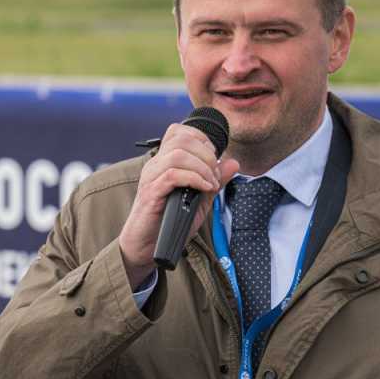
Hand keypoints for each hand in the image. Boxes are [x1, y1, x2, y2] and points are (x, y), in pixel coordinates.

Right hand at [118, 123, 239, 287]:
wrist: (147, 247)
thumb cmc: (169, 223)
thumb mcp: (199, 200)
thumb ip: (214, 181)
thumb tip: (232, 162)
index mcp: (164, 161)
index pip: (179, 131)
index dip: (201, 138)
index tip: (214, 159)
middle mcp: (155, 164)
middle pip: (182, 139)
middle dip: (207, 154)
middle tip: (215, 175)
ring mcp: (151, 177)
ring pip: (178, 154)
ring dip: (202, 167)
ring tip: (210, 183)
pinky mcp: (151, 192)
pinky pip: (173, 174)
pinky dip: (194, 178)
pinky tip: (204, 189)